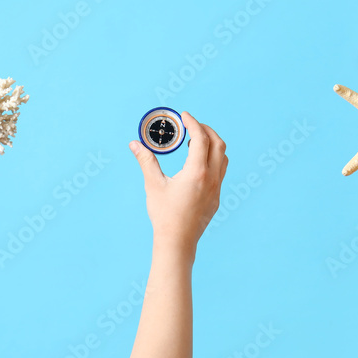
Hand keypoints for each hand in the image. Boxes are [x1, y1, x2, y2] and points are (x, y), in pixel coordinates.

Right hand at [129, 112, 227, 262]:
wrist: (177, 241)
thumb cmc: (164, 214)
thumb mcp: (153, 185)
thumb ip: (146, 161)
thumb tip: (134, 144)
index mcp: (197, 172)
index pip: (200, 138)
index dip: (193, 123)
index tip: (184, 115)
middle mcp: (211, 178)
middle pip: (218, 143)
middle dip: (206, 130)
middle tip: (190, 126)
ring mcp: (216, 188)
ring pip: (223, 157)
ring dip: (212, 144)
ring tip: (194, 142)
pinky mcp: (216, 197)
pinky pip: (220, 171)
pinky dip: (213, 159)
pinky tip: (198, 163)